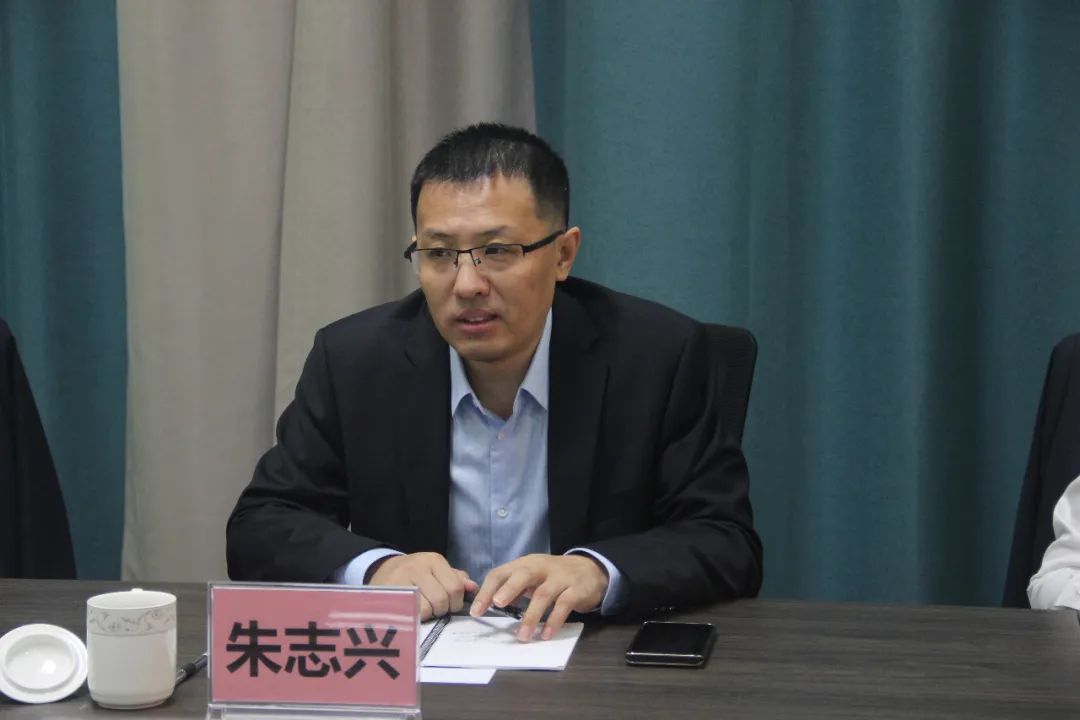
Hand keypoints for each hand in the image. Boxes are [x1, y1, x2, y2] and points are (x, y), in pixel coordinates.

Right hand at [368, 552, 477, 619]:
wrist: (382, 570)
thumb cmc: (415, 573)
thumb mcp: (436, 570)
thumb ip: (455, 578)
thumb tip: (472, 587)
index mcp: (434, 560)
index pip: (456, 587)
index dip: (456, 601)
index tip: (449, 603)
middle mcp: (418, 567)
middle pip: (442, 599)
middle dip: (442, 609)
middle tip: (435, 608)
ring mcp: (403, 580)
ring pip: (427, 608)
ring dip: (428, 614)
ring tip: (423, 608)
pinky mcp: (391, 594)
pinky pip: (411, 613)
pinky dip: (416, 617)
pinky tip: (414, 611)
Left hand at [469, 553, 608, 641]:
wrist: (590, 569)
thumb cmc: (553, 576)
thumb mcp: (532, 576)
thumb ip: (513, 587)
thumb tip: (488, 605)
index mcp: (525, 564)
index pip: (501, 573)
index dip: (487, 591)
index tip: (476, 611)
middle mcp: (541, 567)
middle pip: (523, 575)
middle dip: (509, 589)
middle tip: (497, 604)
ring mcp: (560, 578)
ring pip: (544, 594)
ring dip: (531, 616)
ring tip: (522, 636)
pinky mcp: (577, 589)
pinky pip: (564, 605)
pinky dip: (554, 621)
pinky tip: (545, 634)